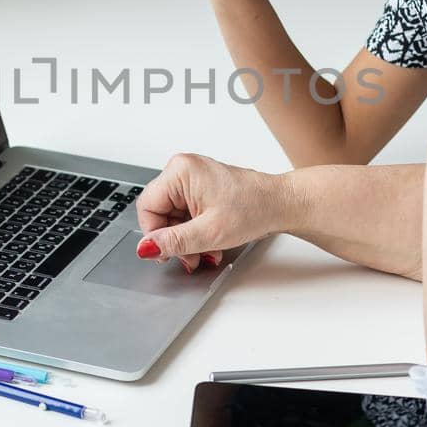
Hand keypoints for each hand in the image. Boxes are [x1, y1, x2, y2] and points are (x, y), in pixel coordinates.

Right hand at [135, 153, 284, 272]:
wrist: (280, 204)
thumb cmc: (255, 207)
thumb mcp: (209, 232)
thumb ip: (174, 241)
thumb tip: (146, 247)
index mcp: (180, 171)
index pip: (147, 207)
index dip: (154, 234)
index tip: (167, 252)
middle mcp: (183, 170)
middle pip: (160, 213)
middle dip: (174, 239)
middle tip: (190, 257)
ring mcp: (193, 178)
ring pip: (173, 217)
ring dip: (186, 239)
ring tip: (205, 251)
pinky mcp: (201, 188)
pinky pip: (186, 213)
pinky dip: (195, 231)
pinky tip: (209, 242)